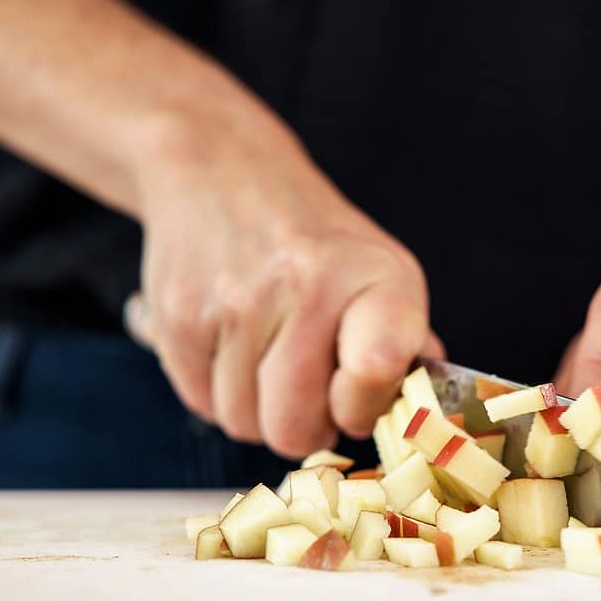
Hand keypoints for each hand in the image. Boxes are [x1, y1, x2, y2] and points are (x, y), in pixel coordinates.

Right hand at [125, 114, 439, 457]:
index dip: (363, 407)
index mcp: (375, 277)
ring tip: (269, 358)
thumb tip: (422, 413)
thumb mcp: (383, 273)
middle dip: (304, 427)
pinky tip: (233, 348)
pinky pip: (201, 403)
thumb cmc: (317, 243)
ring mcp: (236, 302)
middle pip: (294, 428)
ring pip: (243, 423)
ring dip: (257, 411)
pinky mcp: (178, 316)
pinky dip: (217, 392)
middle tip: (310, 395)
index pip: (375, 373)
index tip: (355, 394)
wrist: (224, 173)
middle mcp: (306, 284)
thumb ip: (405, 346)